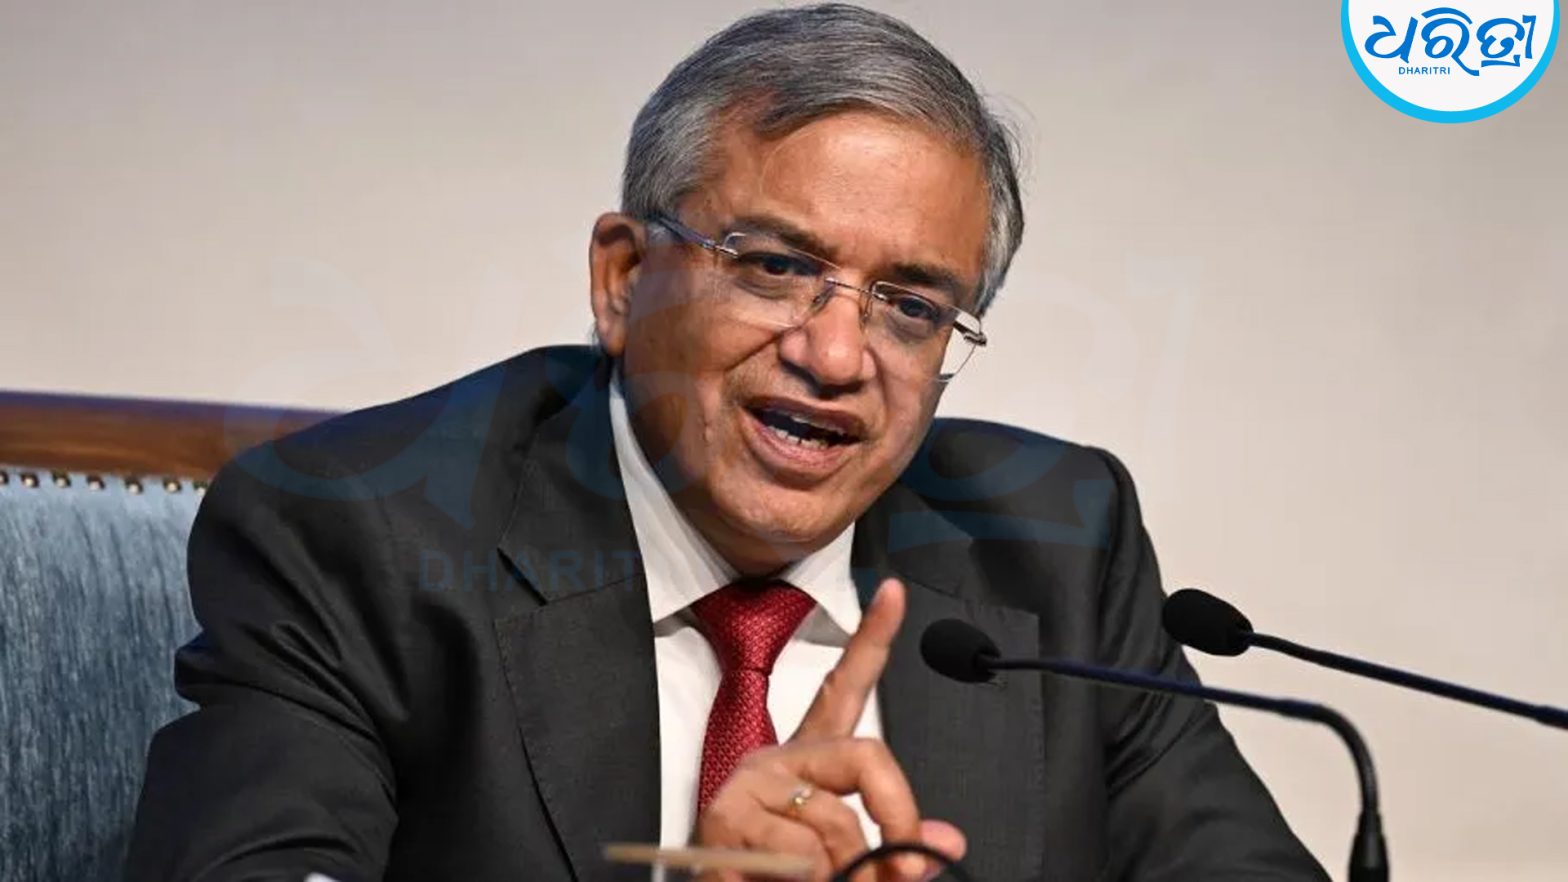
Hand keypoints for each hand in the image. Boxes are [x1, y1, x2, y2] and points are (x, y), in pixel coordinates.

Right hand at [693, 578, 966, 881]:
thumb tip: (947, 843)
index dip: (871, 638)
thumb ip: (892, 841)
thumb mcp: (847, 857)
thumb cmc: (785, 875)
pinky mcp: (725, 819)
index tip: (895, 591)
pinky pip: (801, 852)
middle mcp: (777, 758)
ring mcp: (748, 783)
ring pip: (836, 820)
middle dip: (894, 820)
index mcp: (808, 759)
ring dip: (847, 872)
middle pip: (864, 753)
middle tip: (899, 874)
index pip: (843, 687)